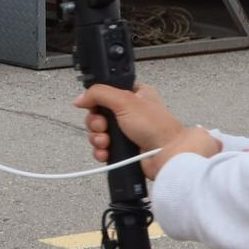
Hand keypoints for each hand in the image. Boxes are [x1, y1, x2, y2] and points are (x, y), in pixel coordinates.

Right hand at [74, 82, 218, 180]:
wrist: (168, 156)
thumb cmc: (158, 127)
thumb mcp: (125, 100)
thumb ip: (99, 94)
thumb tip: (80, 98)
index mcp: (135, 94)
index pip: (105, 92)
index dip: (97, 100)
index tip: (94, 106)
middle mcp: (130, 112)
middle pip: (98, 113)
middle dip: (96, 122)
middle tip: (104, 126)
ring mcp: (127, 131)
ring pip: (99, 132)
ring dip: (97, 138)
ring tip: (106, 141)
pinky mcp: (124, 149)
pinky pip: (103, 148)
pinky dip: (101, 151)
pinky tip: (106, 151)